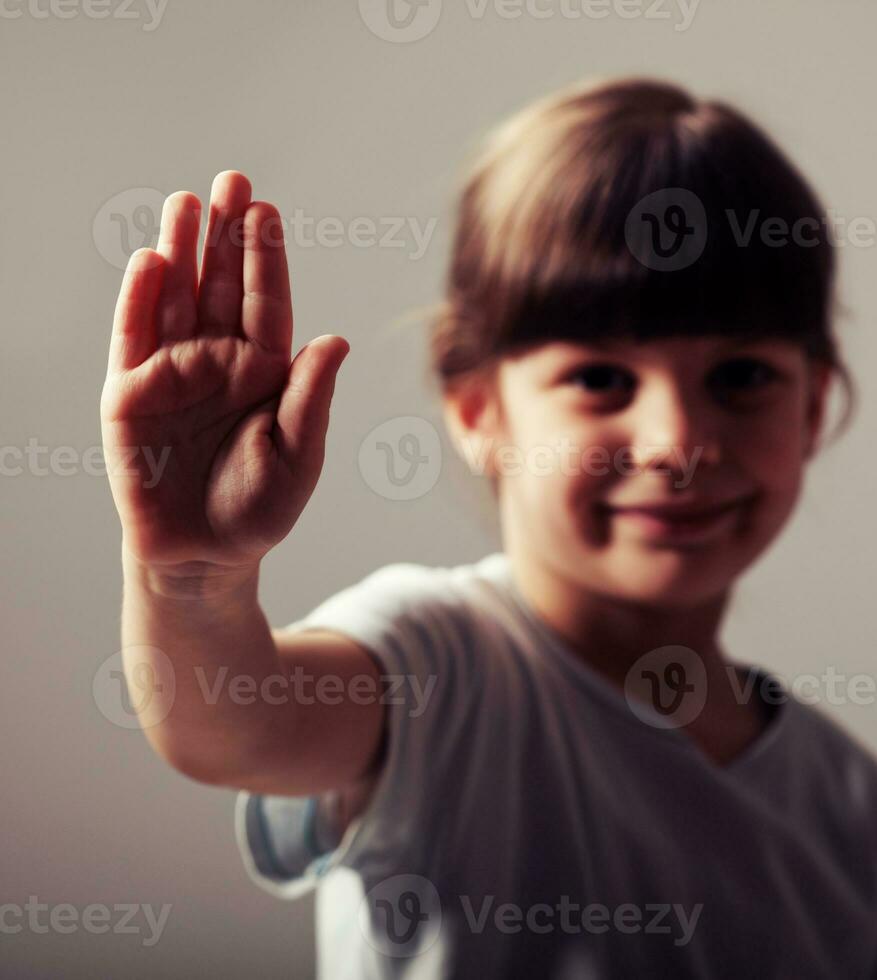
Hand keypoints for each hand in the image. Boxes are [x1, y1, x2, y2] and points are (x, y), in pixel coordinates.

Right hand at [100, 171, 348, 574]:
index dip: (266, 259)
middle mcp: (219, 361)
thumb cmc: (260, 508)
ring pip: (177, 299)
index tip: (267, 212)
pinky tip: (151, 261)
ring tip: (188, 202)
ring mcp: (173, 373)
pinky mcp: (130, 395)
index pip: (267, 303)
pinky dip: (139, 301)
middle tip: (233, 181)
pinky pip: (134, 339)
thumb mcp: (299, 457)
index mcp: (266, 371)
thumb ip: (312, 399)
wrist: (206, 556)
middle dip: (226, 235)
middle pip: (222, 287)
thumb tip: (337, 340)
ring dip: (181, 252)